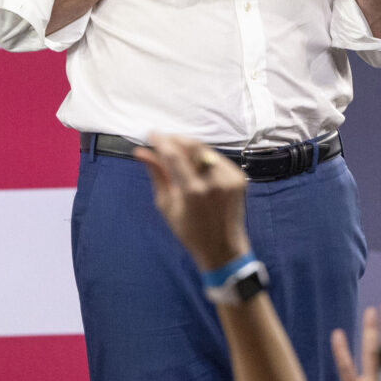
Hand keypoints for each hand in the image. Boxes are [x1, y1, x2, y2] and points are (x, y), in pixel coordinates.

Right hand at [134, 134, 249, 271]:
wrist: (223, 247)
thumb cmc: (189, 231)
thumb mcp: (167, 206)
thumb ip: (157, 175)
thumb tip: (141, 152)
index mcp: (193, 190)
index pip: (174, 155)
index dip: (161, 141)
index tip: (150, 134)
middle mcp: (214, 180)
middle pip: (193, 146)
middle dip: (176, 139)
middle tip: (162, 138)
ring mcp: (230, 177)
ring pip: (206, 150)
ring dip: (189, 145)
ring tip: (175, 147)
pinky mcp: (239, 177)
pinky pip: (218, 159)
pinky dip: (204, 156)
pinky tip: (193, 159)